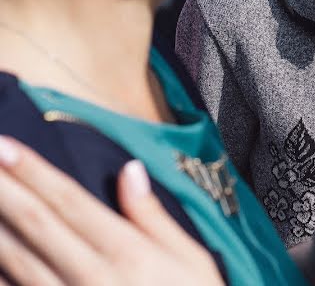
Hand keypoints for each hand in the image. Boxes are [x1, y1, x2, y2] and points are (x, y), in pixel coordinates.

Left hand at [0, 136, 222, 285]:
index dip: (36, 172)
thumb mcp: (191, 259)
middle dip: (4, 188)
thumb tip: (130, 170)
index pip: (70, 202)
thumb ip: (153, 217)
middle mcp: (91, 276)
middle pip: (36, 224)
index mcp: (127, 252)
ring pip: (16, 259)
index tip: (6, 146)